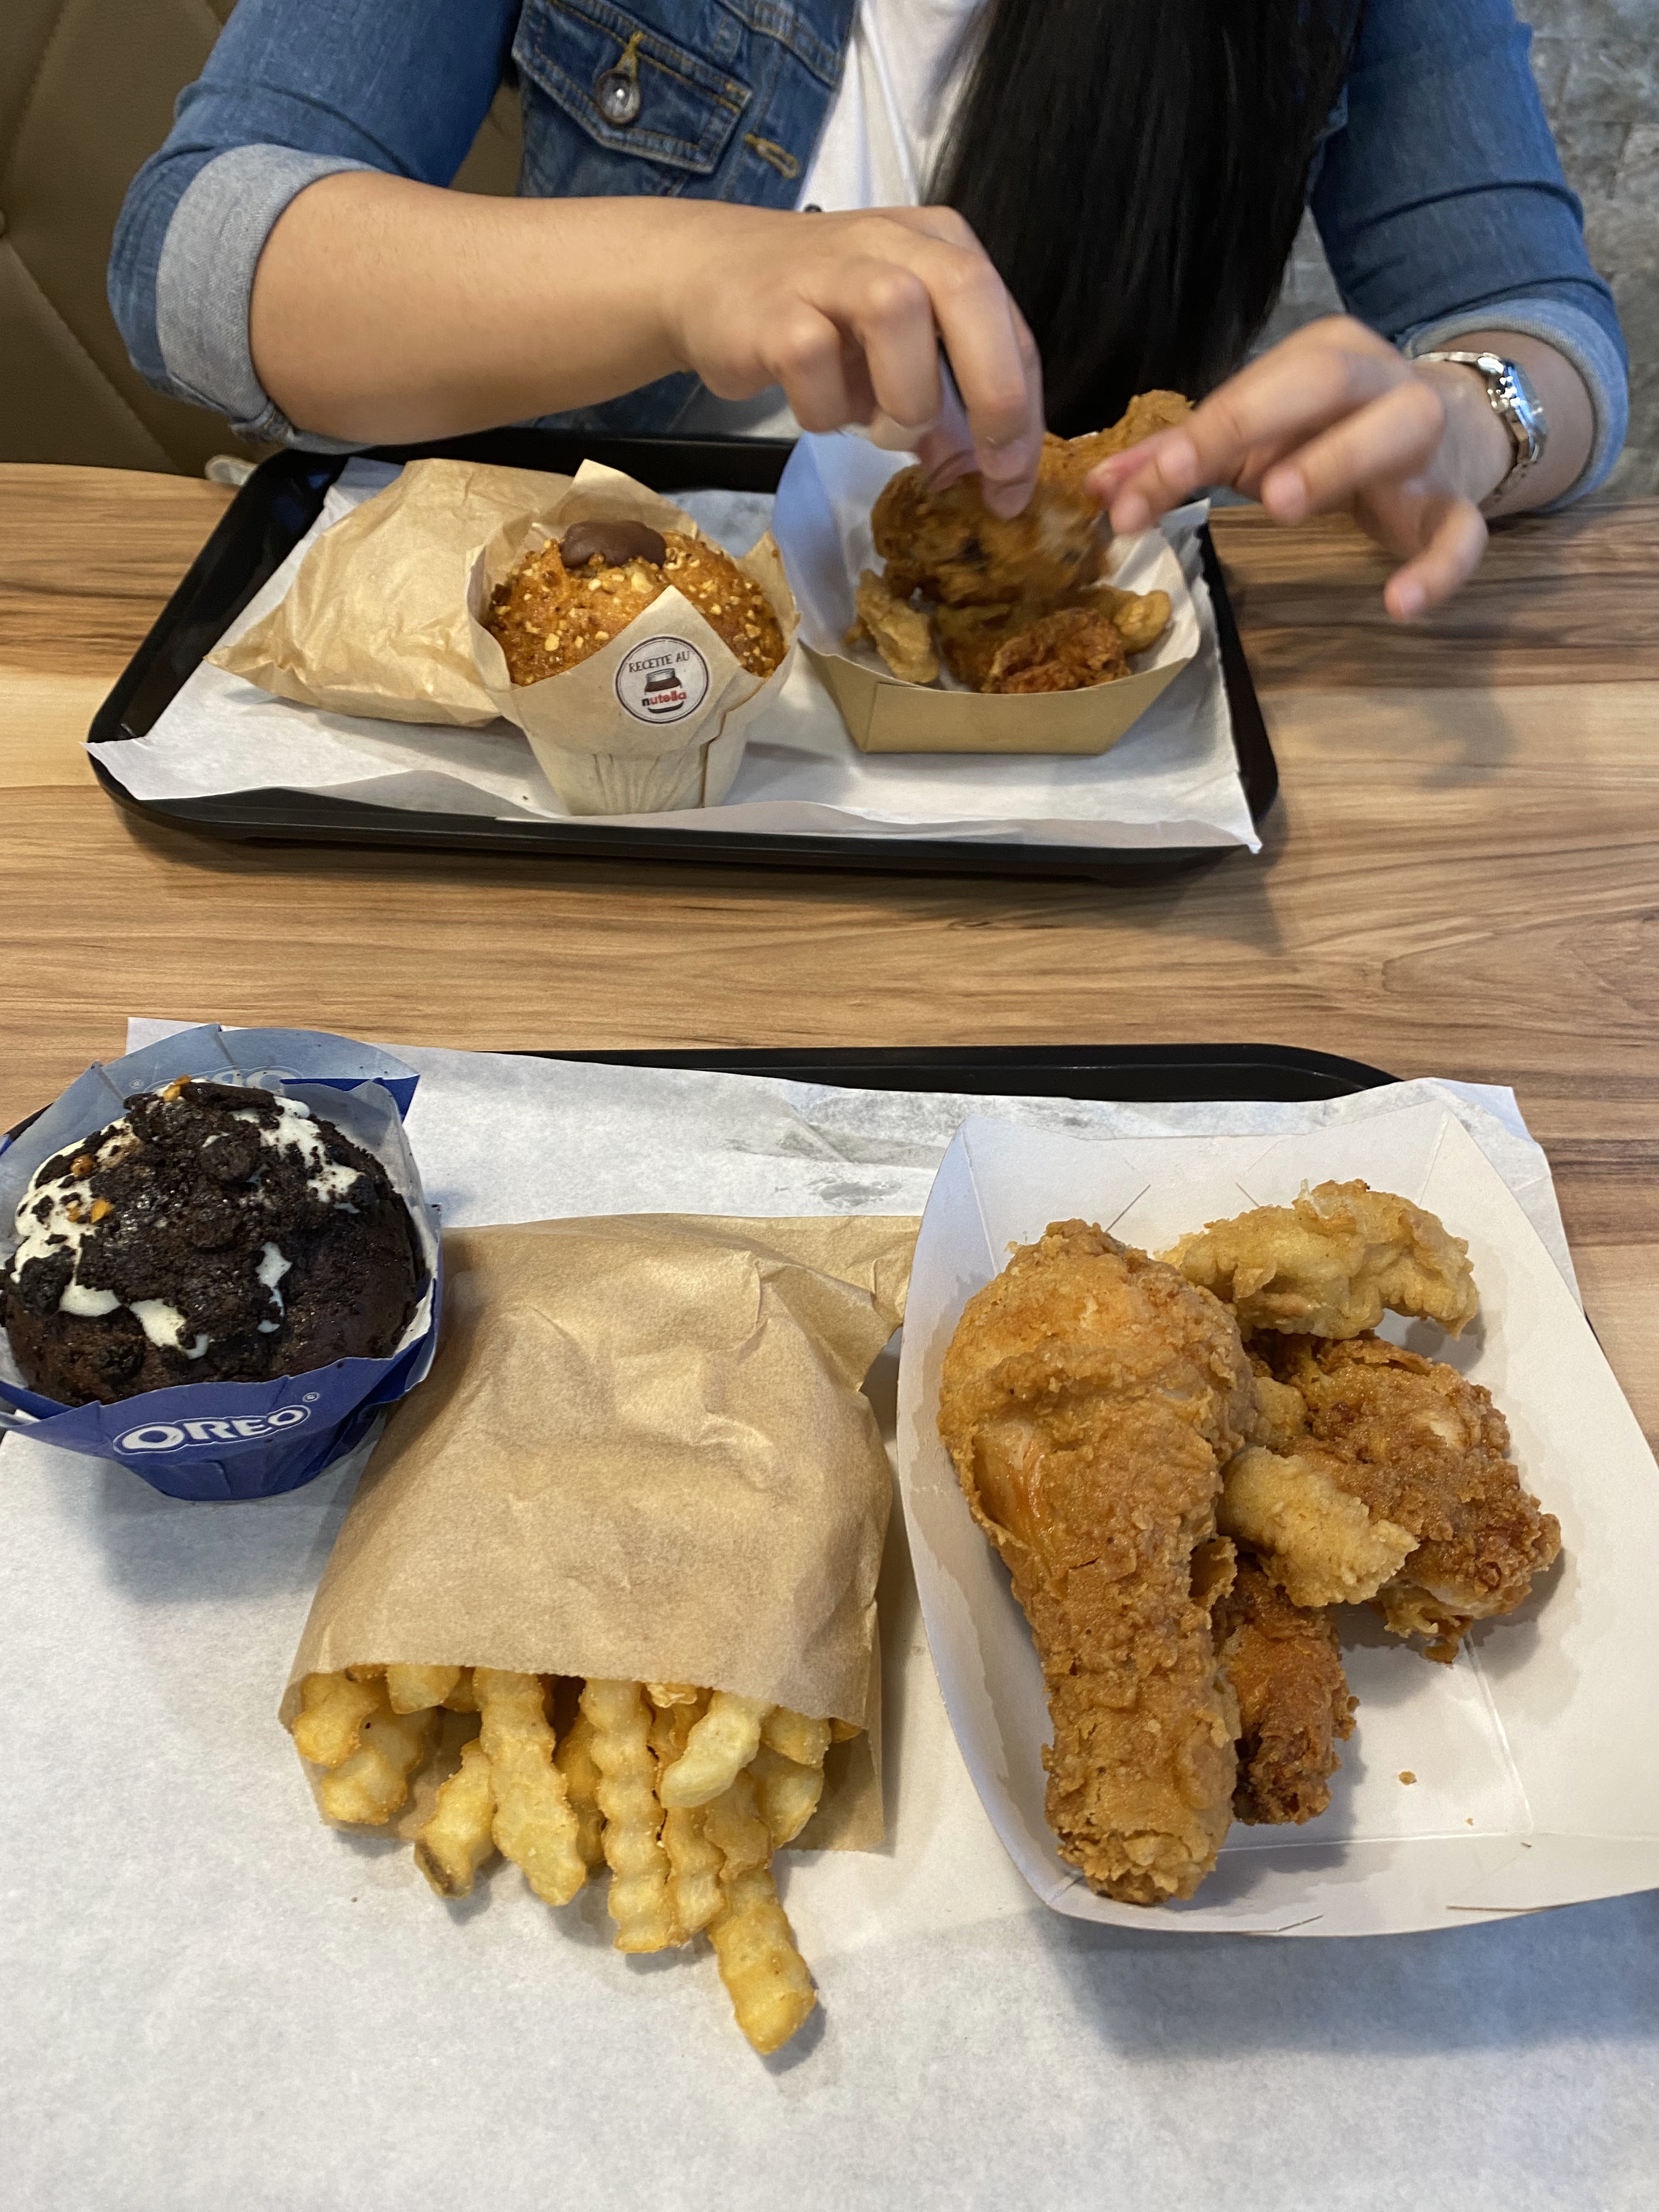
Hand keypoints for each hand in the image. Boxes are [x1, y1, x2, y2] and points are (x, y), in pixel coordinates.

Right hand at [661, 204, 1043, 516]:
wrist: (708, 275)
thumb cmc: (818, 313)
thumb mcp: (897, 346)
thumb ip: (947, 394)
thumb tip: (988, 470)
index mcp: (942, 247)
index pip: (1009, 328)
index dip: (1023, 414)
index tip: (1014, 486)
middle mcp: (894, 242)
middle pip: (969, 295)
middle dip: (994, 396)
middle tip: (987, 471)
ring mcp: (831, 269)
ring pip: (898, 316)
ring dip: (902, 400)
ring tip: (878, 425)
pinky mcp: (774, 307)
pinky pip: (815, 364)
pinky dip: (824, 408)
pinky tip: (816, 404)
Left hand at [1085, 316, 1515, 619]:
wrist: (1456, 426)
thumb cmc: (1331, 431)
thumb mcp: (1257, 436)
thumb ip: (1180, 458)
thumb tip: (1097, 490)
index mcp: (1324, 356)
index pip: (1249, 393)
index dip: (1187, 442)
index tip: (1128, 500)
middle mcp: (1379, 383)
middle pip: (1324, 383)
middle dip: (1256, 423)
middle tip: (1193, 472)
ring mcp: (1426, 441)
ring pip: (1398, 432)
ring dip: (1338, 463)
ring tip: (1279, 507)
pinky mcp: (1456, 502)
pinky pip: (1461, 533)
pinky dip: (1439, 567)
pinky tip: (1401, 603)